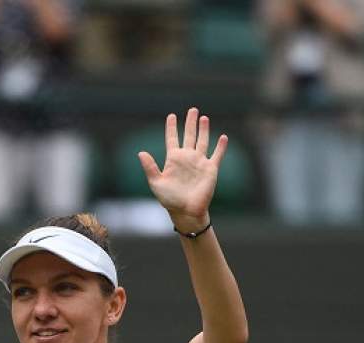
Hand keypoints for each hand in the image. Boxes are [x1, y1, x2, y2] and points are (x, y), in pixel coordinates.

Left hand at [138, 108, 227, 232]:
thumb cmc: (170, 200)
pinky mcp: (210, 169)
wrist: (186, 211)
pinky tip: (223, 137)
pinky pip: (217, 155)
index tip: (171, 116)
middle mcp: (187, 158)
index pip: (172, 138)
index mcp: (173, 159)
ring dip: (204, 130)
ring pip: (202, 141)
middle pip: (189, 135)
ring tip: (204, 118)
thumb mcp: (156, 183)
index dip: (171, 127)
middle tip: (192, 110)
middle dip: (190, 123)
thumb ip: (150, 167)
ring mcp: (199, 162)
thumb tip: (140, 152)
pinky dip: (220, 146)